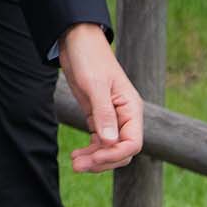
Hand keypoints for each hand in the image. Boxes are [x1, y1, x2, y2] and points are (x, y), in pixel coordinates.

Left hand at [59, 23, 144, 172]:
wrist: (76, 41)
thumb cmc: (89, 58)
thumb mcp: (95, 85)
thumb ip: (103, 113)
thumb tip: (111, 142)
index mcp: (131, 109)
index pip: (133, 143)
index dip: (115, 155)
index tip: (93, 158)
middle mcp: (125, 116)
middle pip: (121, 150)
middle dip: (102, 161)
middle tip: (77, 165)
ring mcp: (112, 117)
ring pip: (110, 148)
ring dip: (95, 159)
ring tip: (74, 164)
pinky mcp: (98, 116)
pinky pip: (100, 141)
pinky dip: (90, 150)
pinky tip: (76, 155)